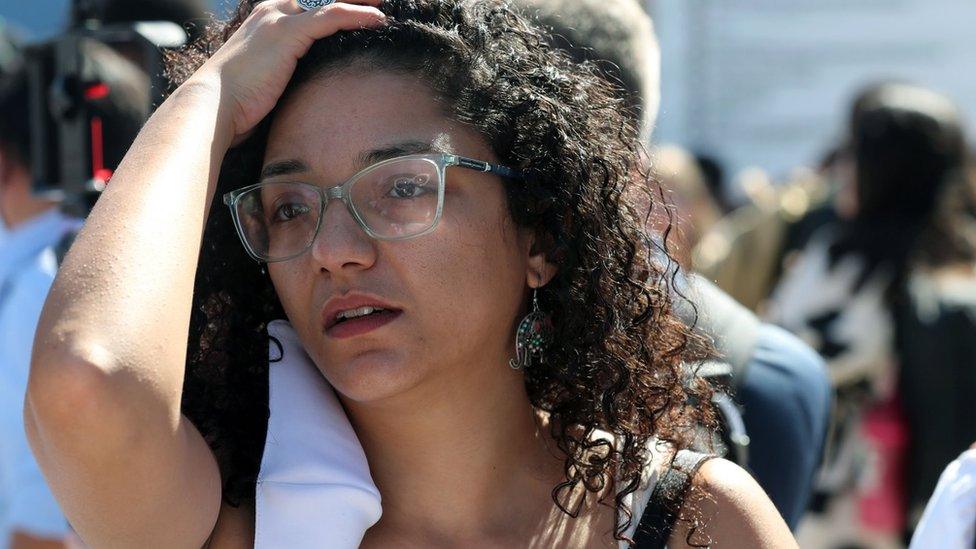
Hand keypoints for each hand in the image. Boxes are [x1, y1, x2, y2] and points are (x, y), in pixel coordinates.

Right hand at [188, 0, 385, 141]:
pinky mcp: (289, 32)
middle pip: (322, 3)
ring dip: (361, 6)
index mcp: (265, 22)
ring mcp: (279, 20)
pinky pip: (333, 17)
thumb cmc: (236, 105)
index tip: (362, 17)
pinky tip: (378, 21)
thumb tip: (312, 91)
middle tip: (377, 9)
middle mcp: (272, 13)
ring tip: (383, 13)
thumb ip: (288, 76)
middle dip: (351, 4)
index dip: (338, 12)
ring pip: (331, 6)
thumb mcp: (266, 83)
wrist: (213, 106)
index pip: (310, 9)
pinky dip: (358, 17)